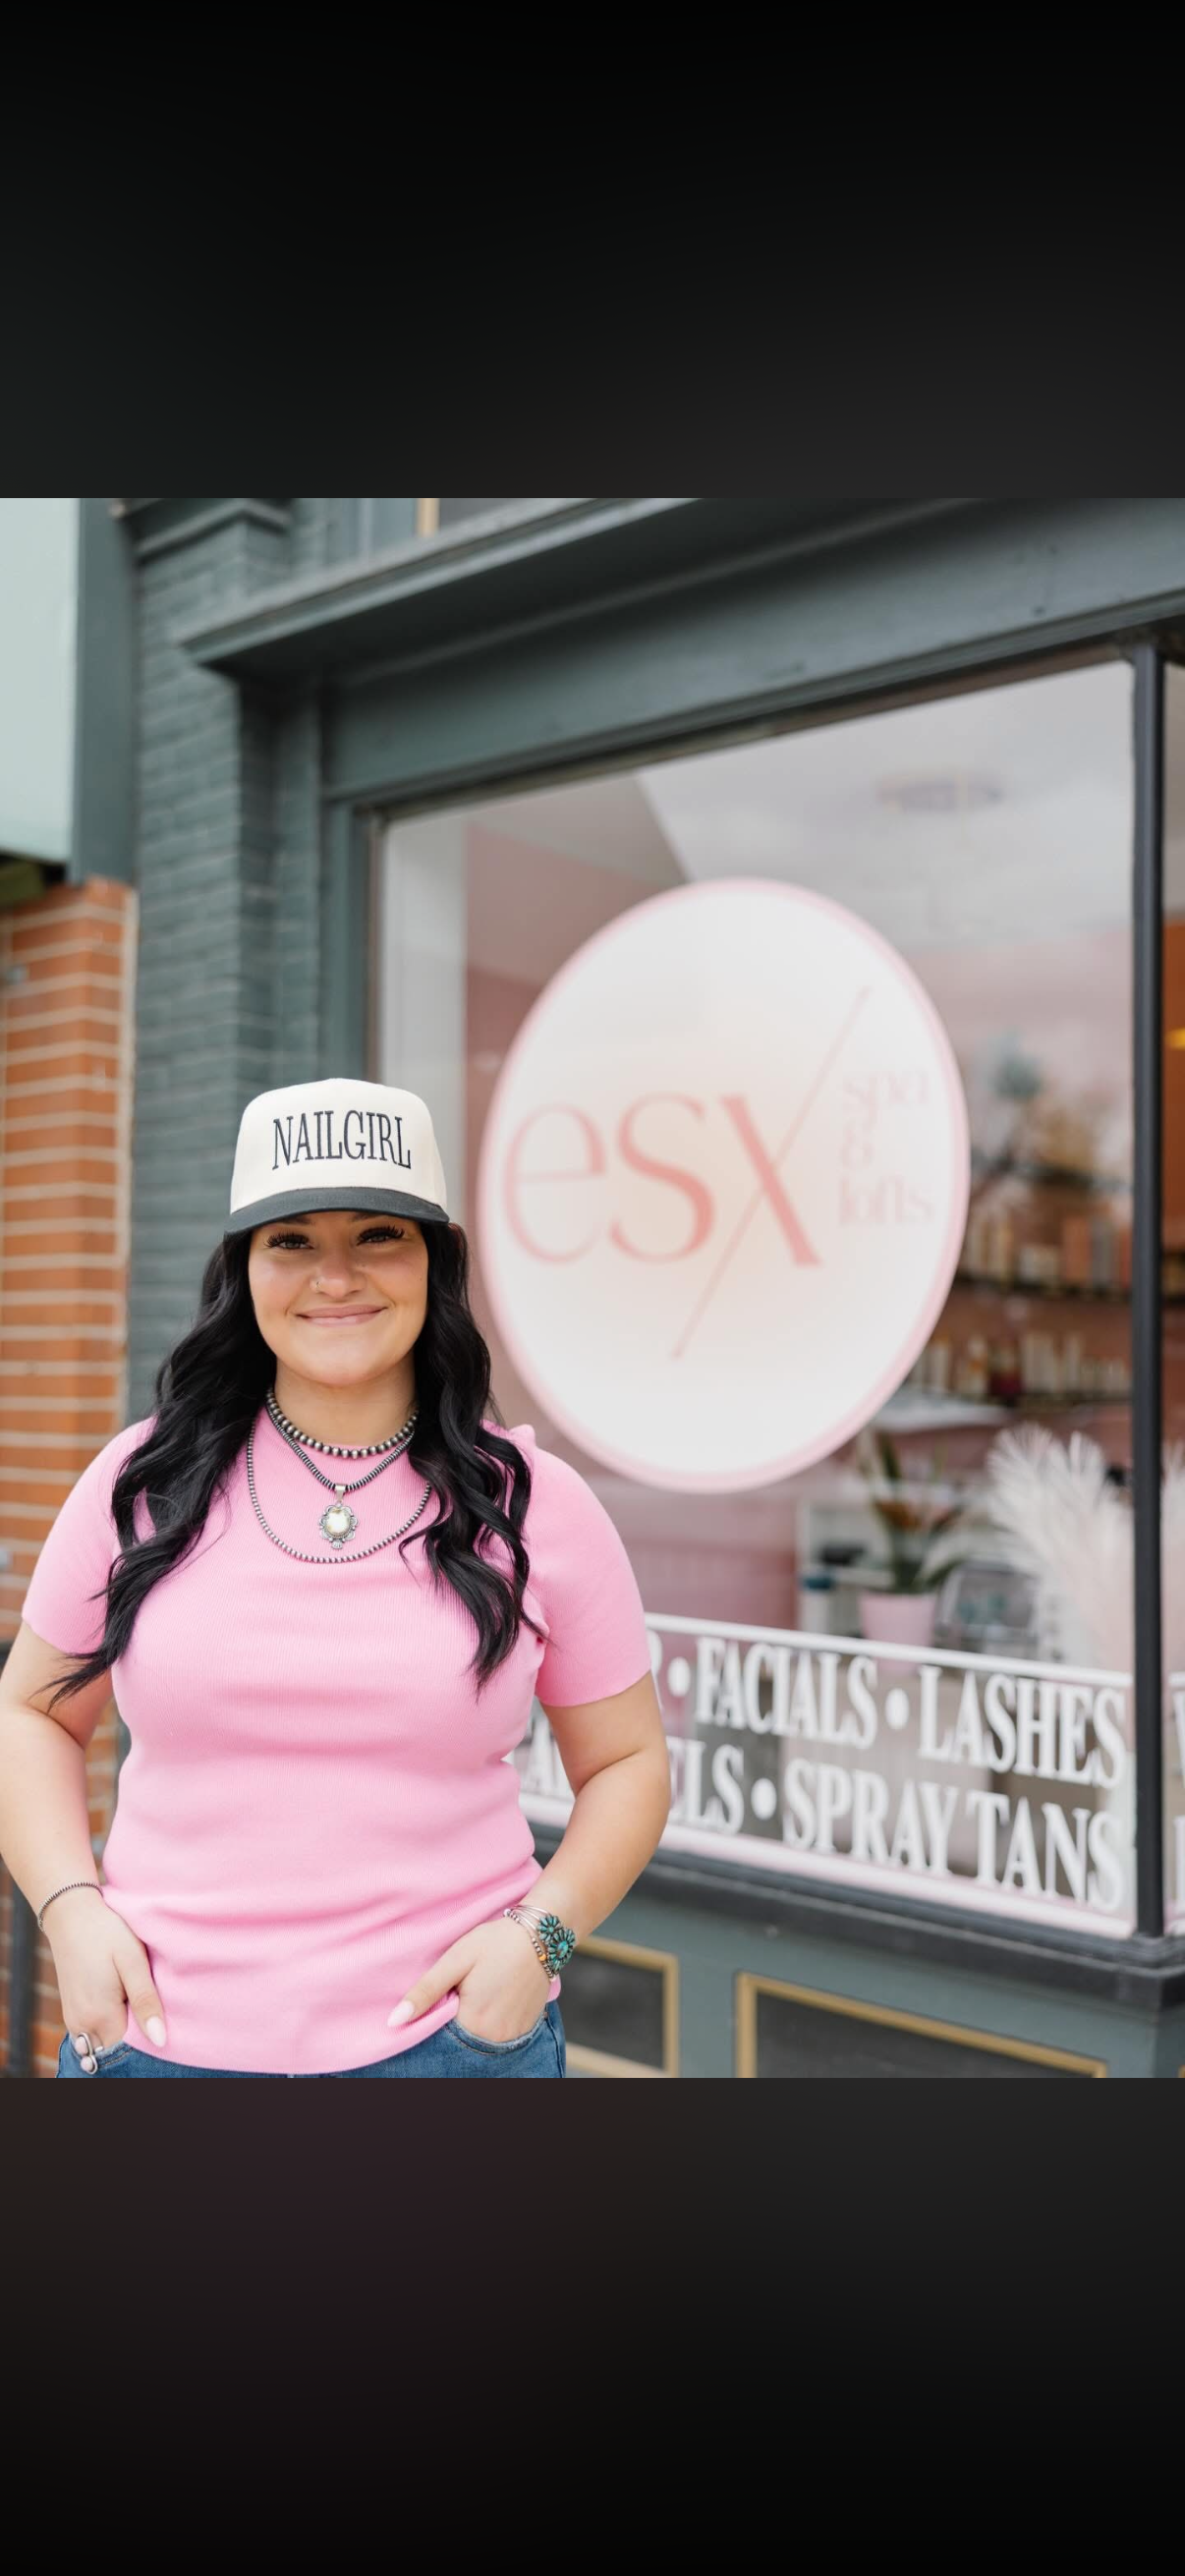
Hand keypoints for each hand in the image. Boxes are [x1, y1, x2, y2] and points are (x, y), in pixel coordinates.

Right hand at [47, 1888, 166, 2051]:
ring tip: (140, 2010)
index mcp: (100, 2015)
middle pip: (113, 2050)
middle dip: (135, 2044)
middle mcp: (82, 2024)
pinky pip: (92, 2034)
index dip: (149, 2044)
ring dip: (121, 2036)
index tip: (164, 2027)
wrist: (71, 1914)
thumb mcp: (132, 1961)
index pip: (128, 2051)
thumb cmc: (107, 1933)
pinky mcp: (71, 2012)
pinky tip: (124, 2009)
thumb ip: (145, 2001)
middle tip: (155, 2017)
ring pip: (102, 2044)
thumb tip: (160, 2040)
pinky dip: (108, 2030)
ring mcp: (73, 2020)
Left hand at [388, 1915, 550, 2042]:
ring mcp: (514, 2037)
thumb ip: (426, 1992)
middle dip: (454, 2020)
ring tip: (479, 1991)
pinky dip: (491, 2023)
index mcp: (473, 2022)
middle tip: (463, 1988)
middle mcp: (495, 2038)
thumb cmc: (496, 1943)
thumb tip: (394, 2021)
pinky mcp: (526, 2030)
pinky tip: (494, 1998)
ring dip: (473, 2022)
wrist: (542, 1934)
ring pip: (480, 2039)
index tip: (444, 1994)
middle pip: (461, 2041)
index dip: (435, 2017)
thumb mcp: (456, 1960)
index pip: (440, 2037)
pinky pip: (499, 2036)